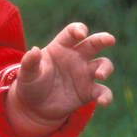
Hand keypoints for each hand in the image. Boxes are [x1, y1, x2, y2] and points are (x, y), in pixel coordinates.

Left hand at [6, 22, 114, 136]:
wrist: (34, 106)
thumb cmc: (31, 83)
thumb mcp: (27, 74)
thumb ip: (29, 62)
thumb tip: (34, 50)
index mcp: (61, 48)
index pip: (71, 33)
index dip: (78, 29)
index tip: (81, 34)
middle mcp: (76, 57)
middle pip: (94, 43)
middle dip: (103, 39)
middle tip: (110, 39)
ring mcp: (85, 74)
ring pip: (103, 64)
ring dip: (105, 68)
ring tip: (100, 75)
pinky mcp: (89, 91)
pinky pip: (103, 91)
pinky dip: (106, 96)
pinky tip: (103, 101)